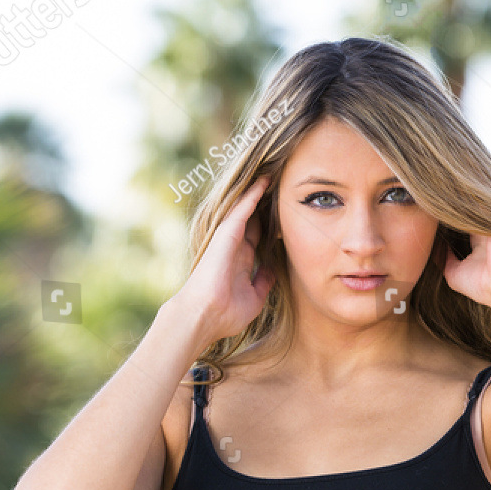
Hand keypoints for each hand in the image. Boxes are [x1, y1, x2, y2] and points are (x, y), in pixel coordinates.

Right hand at [170, 175, 275, 346]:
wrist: (205, 316)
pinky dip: (252, 195)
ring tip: (274, 174)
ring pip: (247, 209)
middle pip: (254, 219)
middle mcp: (234, 246)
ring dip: (259, 193)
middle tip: (281, 186)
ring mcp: (229, 239)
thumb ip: (264, 281)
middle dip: (266, 204)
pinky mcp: (226, 233)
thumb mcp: (255, 297)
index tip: (285, 213)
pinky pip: (242, 209)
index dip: (271, 225)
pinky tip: (265, 180)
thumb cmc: (227, 313)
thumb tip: (274, 269)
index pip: (258, 237)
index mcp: (240, 261)